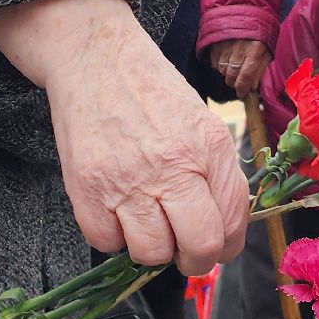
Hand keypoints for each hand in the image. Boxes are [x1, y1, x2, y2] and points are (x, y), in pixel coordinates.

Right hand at [0, 0, 246, 275]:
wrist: (95, 58)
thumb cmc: (152, 92)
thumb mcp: (202, 122)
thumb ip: (218, 174)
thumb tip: (225, 230)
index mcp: (208, 147)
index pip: (231, 224)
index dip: (226, 246)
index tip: (215, 245)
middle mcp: (171, 166)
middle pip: (199, 247)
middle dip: (195, 259)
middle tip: (184, 250)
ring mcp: (126, 180)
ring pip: (150, 254)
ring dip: (152, 248)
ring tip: (147, 221)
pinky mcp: (86, 188)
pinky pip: (105, 243)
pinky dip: (112, 236)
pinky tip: (116, 211)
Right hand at [208, 38, 271, 97]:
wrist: (245, 10)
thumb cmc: (259, 33)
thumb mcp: (266, 50)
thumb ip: (260, 69)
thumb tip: (253, 87)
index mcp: (255, 51)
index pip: (246, 77)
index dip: (242, 89)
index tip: (242, 94)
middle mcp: (239, 50)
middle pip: (231, 76)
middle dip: (235, 83)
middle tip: (239, 81)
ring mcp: (225, 46)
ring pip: (222, 71)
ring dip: (227, 73)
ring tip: (233, 67)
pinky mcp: (216, 44)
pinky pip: (214, 63)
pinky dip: (219, 65)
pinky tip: (226, 59)